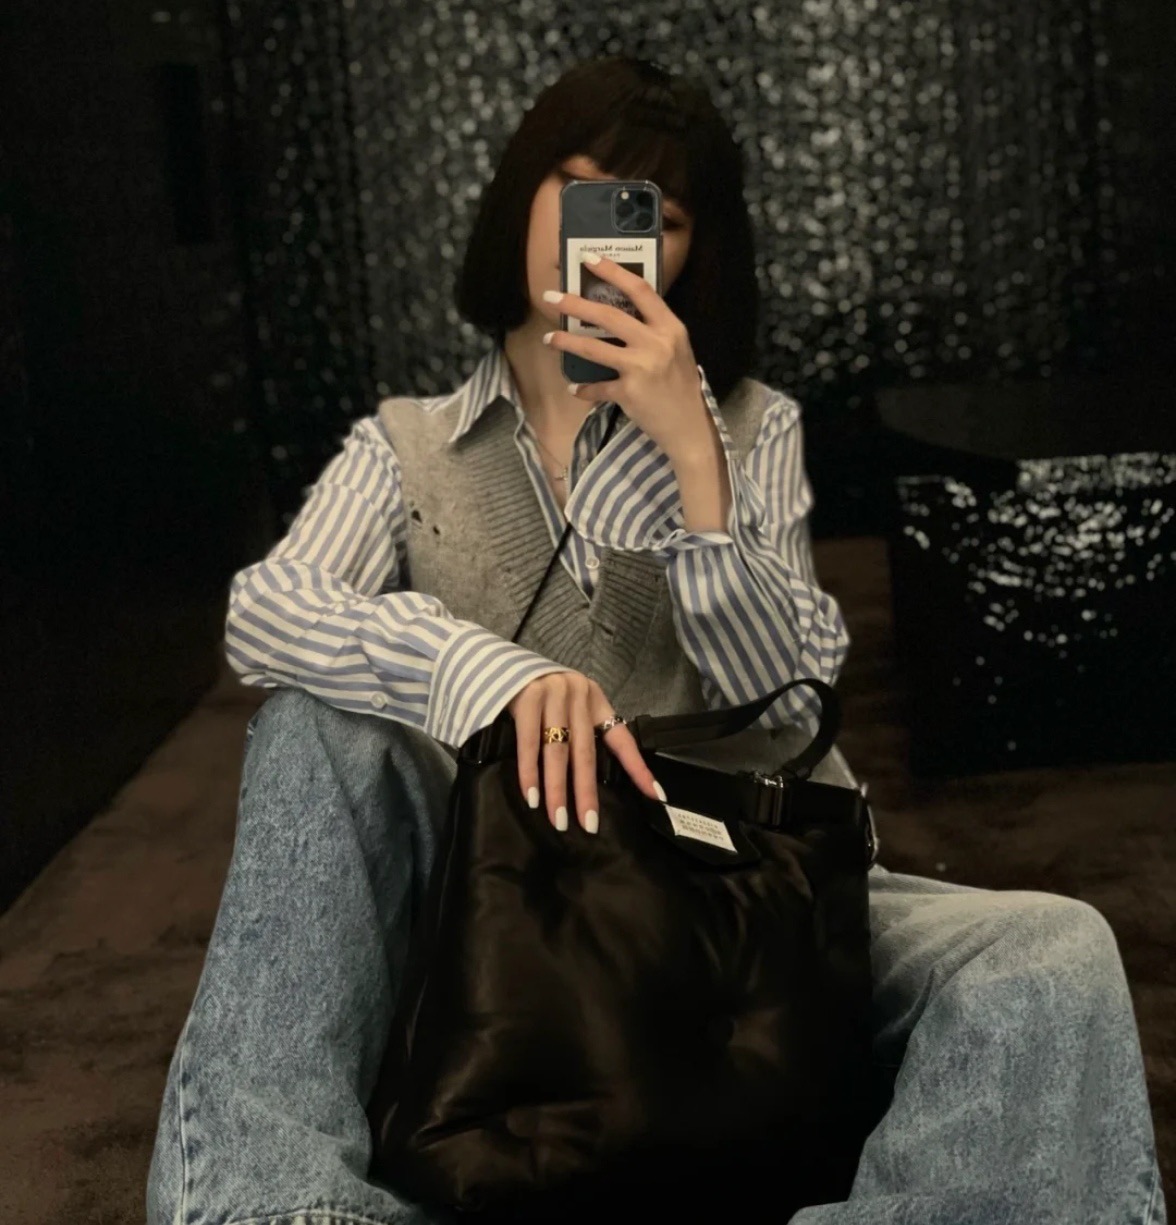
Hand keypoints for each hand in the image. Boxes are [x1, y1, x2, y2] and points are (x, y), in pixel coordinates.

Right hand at [506, 671, 664, 833]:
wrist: (500, 663)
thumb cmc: (538, 692)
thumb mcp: (568, 704)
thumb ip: (580, 730)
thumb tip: (589, 780)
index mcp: (595, 699)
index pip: (622, 737)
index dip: (637, 767)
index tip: (654, 794)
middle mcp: (578, 694)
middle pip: (586, 753)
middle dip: (587, 792)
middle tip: (589, 824)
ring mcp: (552, 694)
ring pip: (558, 752)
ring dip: (558, 790)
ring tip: (559, 820)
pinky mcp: (525, 698)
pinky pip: (529, 744)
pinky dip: (530, 774)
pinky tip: (532, 797)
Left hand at [541, 255, 711, 463]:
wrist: (689, 426)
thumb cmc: (681, 385)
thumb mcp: (676, 349)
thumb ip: (653, 330)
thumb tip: (617, 312)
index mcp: (670, 327)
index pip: (640, 290)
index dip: (613, 271)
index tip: (588, 258)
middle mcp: (656, 344)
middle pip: (610, 316)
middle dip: (576, 304)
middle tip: (551, 296)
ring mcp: (641, 369)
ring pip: (595, 350)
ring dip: (568, 342)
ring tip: (548, 338)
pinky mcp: (629, 393)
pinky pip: (598, 388)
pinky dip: (584, 389)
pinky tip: (574, 388)